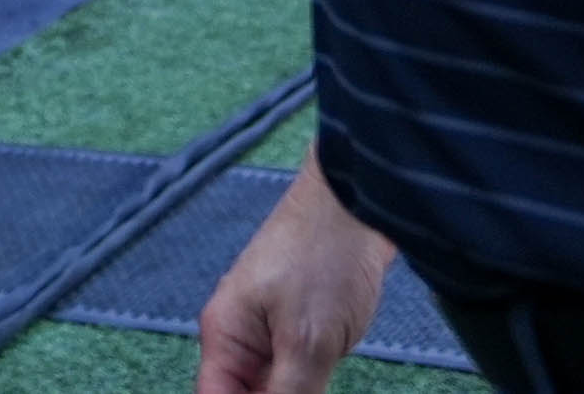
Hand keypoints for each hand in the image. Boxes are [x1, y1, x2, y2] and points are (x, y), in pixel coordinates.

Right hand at [197, 156, 393, 393]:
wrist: (359, 208)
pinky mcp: (300, 331)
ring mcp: (271, 334)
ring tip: (322, 375)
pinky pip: (296, 376)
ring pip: (273, 390)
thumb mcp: (306, 341)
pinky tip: (328, 379)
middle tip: (312, 389)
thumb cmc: (321, 260)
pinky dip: (311, 389)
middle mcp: (240, 339)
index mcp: (224, 336)